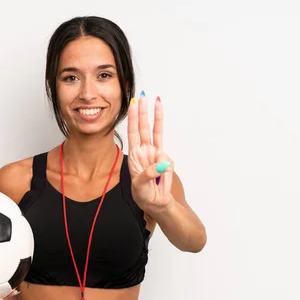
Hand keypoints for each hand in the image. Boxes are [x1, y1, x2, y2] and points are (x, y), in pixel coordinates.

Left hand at [127, 93, 173, 213]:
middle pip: (143, 127)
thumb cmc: (143, 195)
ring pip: (156, 132)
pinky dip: (166, 164)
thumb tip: (162, 163)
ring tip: (157, 101)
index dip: (133, 120)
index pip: (133, 133)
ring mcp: (156, 154)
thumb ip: (149, 174)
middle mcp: (144, 152)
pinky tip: (160, 176)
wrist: (156, 203)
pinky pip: (167, 154)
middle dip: (143, 111)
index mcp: (134, 156)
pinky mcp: (166, 160)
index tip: (133, 106)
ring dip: (157, 116)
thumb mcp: (140, 186)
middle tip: (143, 96)